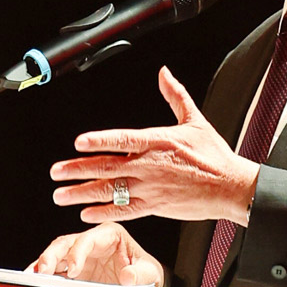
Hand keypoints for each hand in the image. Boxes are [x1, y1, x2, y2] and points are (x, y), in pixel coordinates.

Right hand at [27, 223, 165, 286]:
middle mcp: (92, 241)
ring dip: (43, 264)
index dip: (78, 252)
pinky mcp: (72, 270)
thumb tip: (127, 277)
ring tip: (32, 276)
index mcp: (110, 234)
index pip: (89, 239)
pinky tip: (32, 280)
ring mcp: (79, 255)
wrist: (143, 284)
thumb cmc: (146, 273)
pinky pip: (54, 270)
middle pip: (66, 243)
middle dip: (52, 255)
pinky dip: (42, 274)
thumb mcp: (150, 273)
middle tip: (44, 271)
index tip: (73, 269)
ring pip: (55, 254)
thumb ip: (140, 274)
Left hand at [49, 65, 258, 226]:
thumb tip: (164, 73)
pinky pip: (123, 211)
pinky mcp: (154, 207)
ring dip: (81, 193)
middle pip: (106, 167)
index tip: (78, 143)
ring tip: (60, 194)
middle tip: (55, 172)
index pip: (121, 139)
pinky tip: (85, 213)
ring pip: (109, 191)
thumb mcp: (195, 120)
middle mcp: (149, 165)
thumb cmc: (214, 156)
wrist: (231, 187)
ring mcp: (150, 188)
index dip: (99, 141)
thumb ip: (175, 95)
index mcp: (157, 141)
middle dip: (77, 170)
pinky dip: (103, 212)